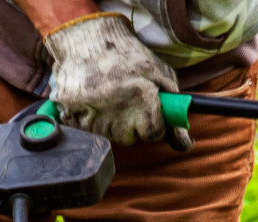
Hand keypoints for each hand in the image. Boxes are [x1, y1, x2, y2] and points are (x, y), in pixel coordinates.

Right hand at [42, 13, 175, 147]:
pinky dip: (91, 120)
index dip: (153, 123)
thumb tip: (185, 145)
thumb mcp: (159, 76)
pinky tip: (94, 100)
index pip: (153, 134)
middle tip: (126, 100)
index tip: (148, 110)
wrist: (88, 39)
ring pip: (109, 136)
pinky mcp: (72, 116)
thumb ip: (174, 110)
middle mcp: (117, 111)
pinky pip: (88, 132)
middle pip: (130, 138)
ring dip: (112, 123)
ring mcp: (92, 115)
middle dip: (132, 124)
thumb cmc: (128, 56)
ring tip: (109, 97)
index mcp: (141, 97)